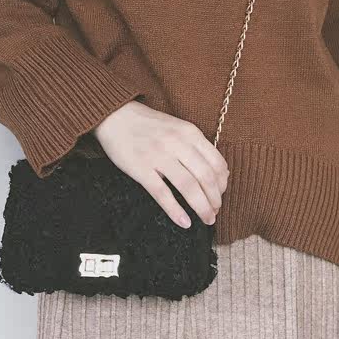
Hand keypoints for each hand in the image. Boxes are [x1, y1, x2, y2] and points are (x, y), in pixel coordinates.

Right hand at [93, 100, 228, 228]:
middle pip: (205, 177)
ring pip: (188, 187)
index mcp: (189, 132)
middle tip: (215, 212)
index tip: (221, 195)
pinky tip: (184, 222)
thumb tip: (218, 172)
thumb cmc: (148, 124)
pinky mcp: (141, 169)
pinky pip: (162, 193)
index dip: (222, 184)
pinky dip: (175, 211)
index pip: (216, 163)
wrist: (115, 116)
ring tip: (207, 219)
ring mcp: (158, 156)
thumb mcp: (178, 127)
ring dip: (201, 207)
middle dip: (214, 199)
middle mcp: (177, 143)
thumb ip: (196, 146)